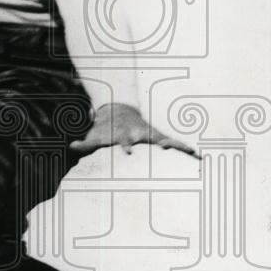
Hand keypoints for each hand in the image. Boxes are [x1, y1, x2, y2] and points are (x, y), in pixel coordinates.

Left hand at [69, 103, 200, 158]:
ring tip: (194, 153)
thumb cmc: (106, 130)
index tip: (128, 152)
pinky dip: (186, 150)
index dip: (126, 146)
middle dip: (160, 144)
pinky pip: (176, 144)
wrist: (120, 112)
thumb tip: (71, 146)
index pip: (126, 142)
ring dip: (179, 147)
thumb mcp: (95, 136)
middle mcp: (141, 134)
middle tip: (166, 149)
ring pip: (168, 140)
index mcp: (125, 136)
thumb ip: (84, 143)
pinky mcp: (160, 138)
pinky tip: (200, 157)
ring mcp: (152, 136)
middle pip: (152, 139)